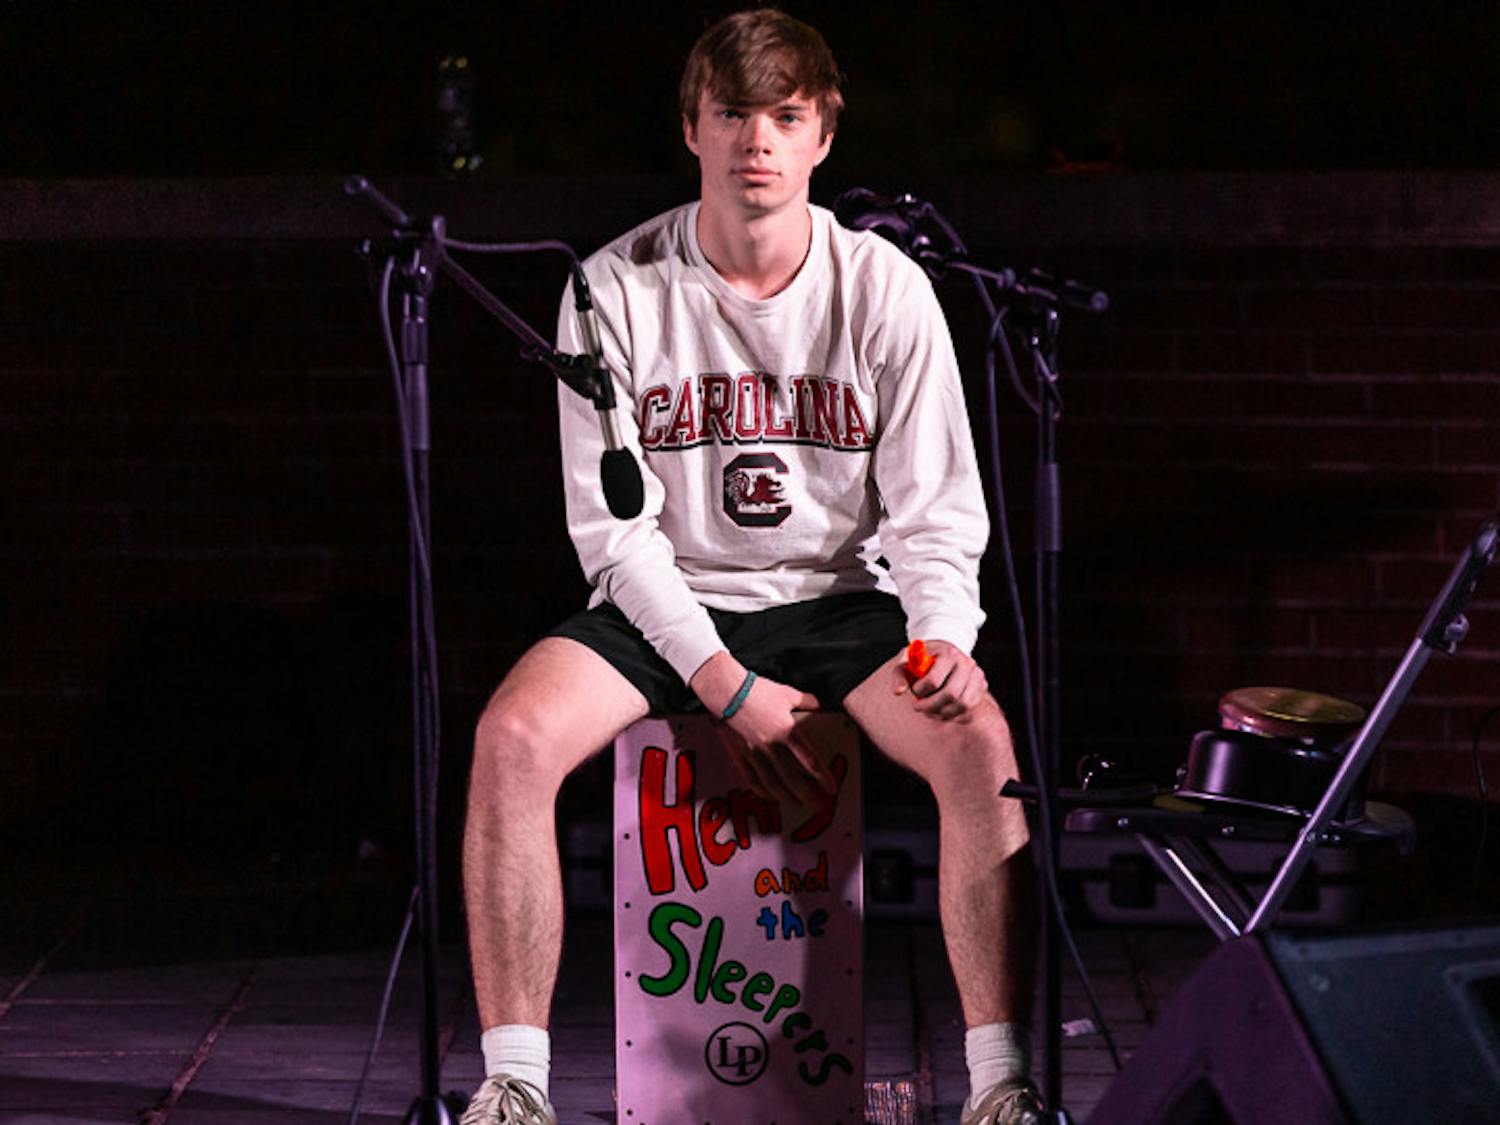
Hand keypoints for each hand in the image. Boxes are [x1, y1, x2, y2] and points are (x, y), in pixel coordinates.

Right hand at [690, 652, 833, 807]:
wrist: (726, 691)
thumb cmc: (757, 690)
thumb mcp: (787, 693)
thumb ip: (806, 701)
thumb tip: (820, 704)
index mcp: (787, 732)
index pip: (810, 760)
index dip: (822, 776)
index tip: (831, 788)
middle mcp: (772, 747)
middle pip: (792, 778)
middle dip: (807, 795)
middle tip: (818, 806)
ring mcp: (754, 753)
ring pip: (772, 782)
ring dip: (786, 797)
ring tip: (796, 804)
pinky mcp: (739, 754)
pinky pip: (750, 777)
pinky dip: (760, 790)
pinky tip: (768, 797)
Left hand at [893, 638, 987, 720]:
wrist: (945, 654)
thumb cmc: (923, 658)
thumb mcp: (908, 660)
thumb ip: (900, 673)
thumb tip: (898, 691)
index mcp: (948, 653)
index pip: (933, 681)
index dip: (920, 691)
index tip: (914, 691)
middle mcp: (966, 663)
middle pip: (951, 695)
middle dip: (931, 706)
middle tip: (918, 708)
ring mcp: (977, 675)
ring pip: (962, 704)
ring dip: (942, 712)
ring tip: (929, 710)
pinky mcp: (981, 687)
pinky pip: (968, 708)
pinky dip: (953, 714)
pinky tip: (941, 710)